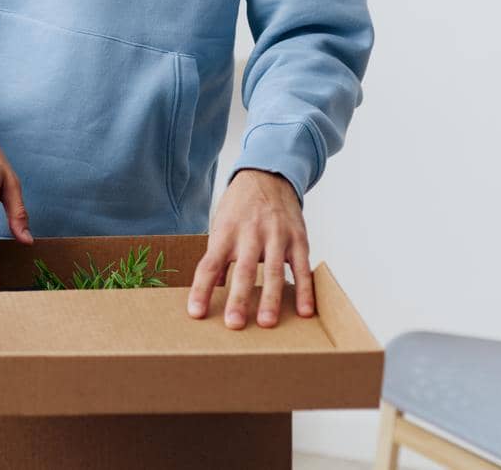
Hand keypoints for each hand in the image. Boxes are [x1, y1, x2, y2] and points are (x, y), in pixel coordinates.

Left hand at [186, 169, 314, 328]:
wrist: (267, 176)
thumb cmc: (239, 206)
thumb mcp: (220, 225)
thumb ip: (217, 256)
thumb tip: (212, 288)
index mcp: (225, 233)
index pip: (209, 265)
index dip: (201, 290)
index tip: (196, 313)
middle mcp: (250, 234)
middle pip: (243, 271)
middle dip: (238, 299)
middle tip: (234, 324)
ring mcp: (276, 236)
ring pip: (273, 272)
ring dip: (271, 299)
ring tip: (267, 323)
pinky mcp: (298, 239)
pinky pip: (301, 268)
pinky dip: (304, 289)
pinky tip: (304, 310)